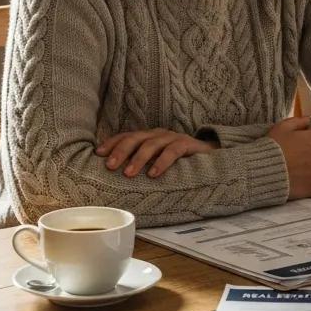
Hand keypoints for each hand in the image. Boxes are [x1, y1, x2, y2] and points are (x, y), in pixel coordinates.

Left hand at [96, 128, 217, 177]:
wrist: (212, 156)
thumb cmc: (179, 161)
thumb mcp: (156, 160)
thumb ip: (141, 163)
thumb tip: (115, 176)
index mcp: (148, 137)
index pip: (126, 136)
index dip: (112, 143)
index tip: (98, 154)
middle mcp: (158, 134)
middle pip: (136, 138)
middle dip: (121, 151)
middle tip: (110, 166)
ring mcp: (173, 138)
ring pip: (152, 144)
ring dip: (138, 158)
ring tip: (128, 173)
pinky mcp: (188, 144)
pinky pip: (173, 151)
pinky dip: (162, 161)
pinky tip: (154, 173)